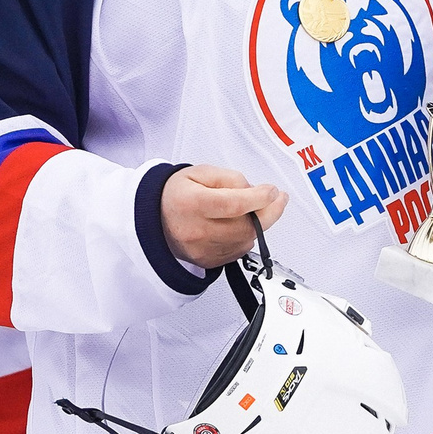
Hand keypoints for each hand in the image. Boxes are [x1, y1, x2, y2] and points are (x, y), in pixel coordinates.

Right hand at [161, 166, 285, 268]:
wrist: (155, 219)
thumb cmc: (177, 194)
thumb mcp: (201, 172)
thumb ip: (230, 178)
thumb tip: (254, 191)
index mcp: (191, 203)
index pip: (233, 204)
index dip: (259, 198)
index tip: (272, 191)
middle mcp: (196, 230)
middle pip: (245, 226)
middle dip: (269, 212)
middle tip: (277, 200)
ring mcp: (202, 249)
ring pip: (246, 240)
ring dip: (258, 225)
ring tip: (255, 209)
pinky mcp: (208, 261)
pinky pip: (239, 251)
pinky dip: (246, 237)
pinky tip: (240, 225)